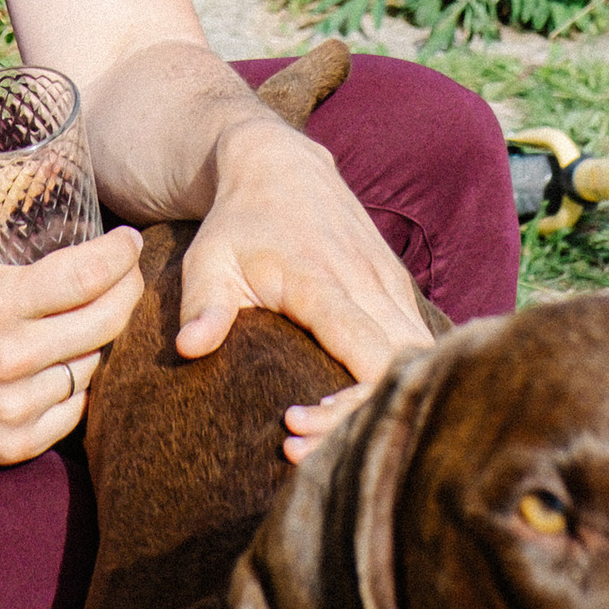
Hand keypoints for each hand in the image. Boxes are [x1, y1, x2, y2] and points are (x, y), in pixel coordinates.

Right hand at [0, 208, 143, 464]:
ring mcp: (11, 407)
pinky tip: (66, 360)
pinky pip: (74, 409)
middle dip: (128, 290)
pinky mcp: (11, 445)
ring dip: (98, 338)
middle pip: (105, 322)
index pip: (85, 277)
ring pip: (92, 365)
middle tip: (128, 273)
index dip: (120, 255)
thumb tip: (42, 162)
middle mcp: (6, 359)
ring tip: (88, 315)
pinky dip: (76, 383)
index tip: (129, 240)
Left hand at [175, 113, 431, 453]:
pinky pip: (416, 339)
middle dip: (367, 415)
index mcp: (324, 280)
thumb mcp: (208, 259)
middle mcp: (368, 281)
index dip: (349, 405)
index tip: (297, 427)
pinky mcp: (396, 285)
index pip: (369, 356)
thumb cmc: (235, 222)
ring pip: (418, 354)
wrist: (275, 161)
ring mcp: (389, 282)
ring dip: (385, 398)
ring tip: (325, 432)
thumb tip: (189, 348)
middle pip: (403, 365)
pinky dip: (397, 376)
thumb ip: (203, 304)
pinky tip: (355, 403)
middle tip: (309, 446)